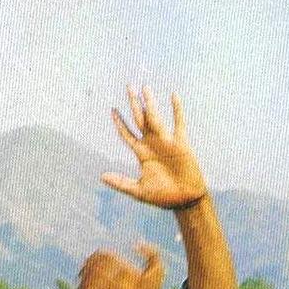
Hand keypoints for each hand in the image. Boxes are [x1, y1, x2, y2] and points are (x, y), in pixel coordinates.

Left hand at [78, 242, 182, 288]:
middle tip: (84, 266)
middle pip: (96, 269)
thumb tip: (136, 244)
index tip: (96, 255)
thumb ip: (152, 253)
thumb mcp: (159, 271)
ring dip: (83, 277)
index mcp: (132, 275)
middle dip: (88, 265)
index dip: (98, 254)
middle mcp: (121, 286)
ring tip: (80, 276)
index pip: (107, 257)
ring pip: (89, 283)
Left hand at [102, 88, 207, 209]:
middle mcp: (153, 144)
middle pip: (140, 120)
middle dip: (134, 104)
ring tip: (145, 87)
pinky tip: (173, 96)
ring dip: (150, 103)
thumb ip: (121, 182)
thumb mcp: (139, 191)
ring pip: (155, 118)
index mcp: (142, 154)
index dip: (120, 123)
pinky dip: (177, 110)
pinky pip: (178, 124)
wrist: (186, 201)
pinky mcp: (181, 144)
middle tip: (129, 87)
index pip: (127, 134)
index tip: (113, 110)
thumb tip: (102, 177)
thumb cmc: (163, 198)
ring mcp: (166, 143)